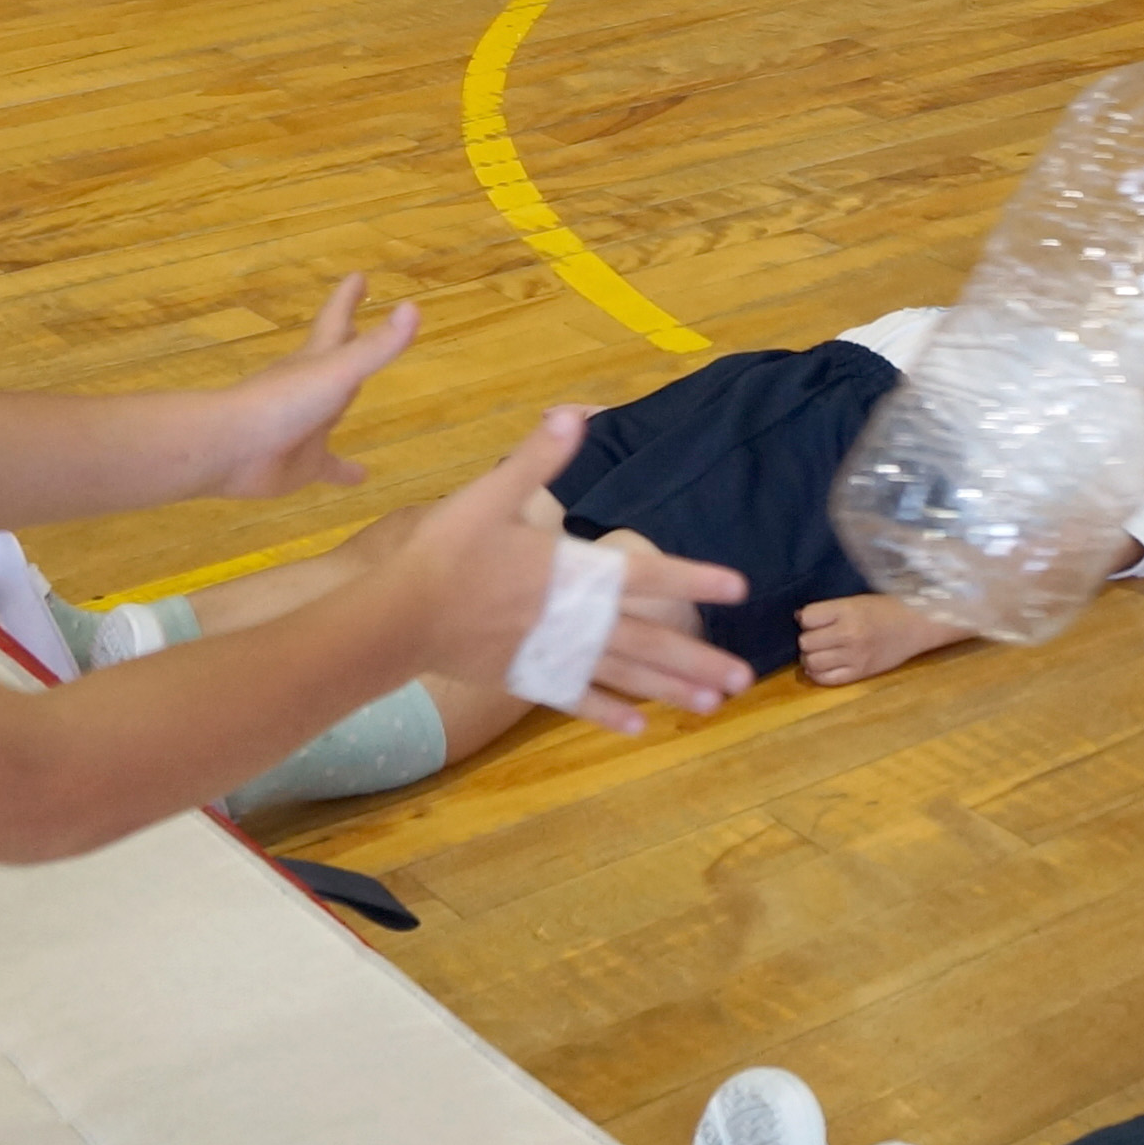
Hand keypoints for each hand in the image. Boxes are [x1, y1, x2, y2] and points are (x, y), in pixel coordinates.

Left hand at [205, 273, 417, 498]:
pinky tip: (362, 476)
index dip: (347, 298)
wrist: (231, 449)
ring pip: (330, 411)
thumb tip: (414, 307)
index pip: (335, 320)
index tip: (358, 277)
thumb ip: (377, 346)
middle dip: (346, 340)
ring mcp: (305, 427)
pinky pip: (328, 467)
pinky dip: (345, 471)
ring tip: (359, 392)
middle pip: (332, 358)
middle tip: (355, 324)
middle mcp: (310, 388)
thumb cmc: (282, 402)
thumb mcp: (337, 372)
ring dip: (343, 401)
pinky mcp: (300, 465)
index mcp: (316, 361)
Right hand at [392, 411, 741, 730]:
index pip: (646, 574)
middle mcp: (573, 619)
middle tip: (745, 677)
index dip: (694, 579)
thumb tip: (572, 416)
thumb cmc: (443, 552)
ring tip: (713, 704)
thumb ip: (534, 459)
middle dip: (698, 657)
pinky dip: (609, 712)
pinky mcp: (527, 678)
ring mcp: (552, 654)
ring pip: (624, 676)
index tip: (738, 588)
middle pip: (647, 640)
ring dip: (670, 689)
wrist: (398, 617)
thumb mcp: (488, 496)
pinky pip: (576, 699)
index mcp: (570, 572)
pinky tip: (638, 728)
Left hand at [794, 591, 975, 684]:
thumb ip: (830, 610)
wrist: (917, 625)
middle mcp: (848, 634)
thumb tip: (800, 618)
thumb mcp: (856, 600)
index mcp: (848, 611)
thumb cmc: (886, 608)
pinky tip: (822, 666)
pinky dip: (818, 673)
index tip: (813, 619)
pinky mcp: (859, 674)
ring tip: (819, 652)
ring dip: (810, 657)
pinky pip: (826, 679)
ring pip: (811, 662)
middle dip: (808, 639)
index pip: (807, 617)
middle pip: (806, 642)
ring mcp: (854, 657)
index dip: (806, 618)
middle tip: (818, 636)